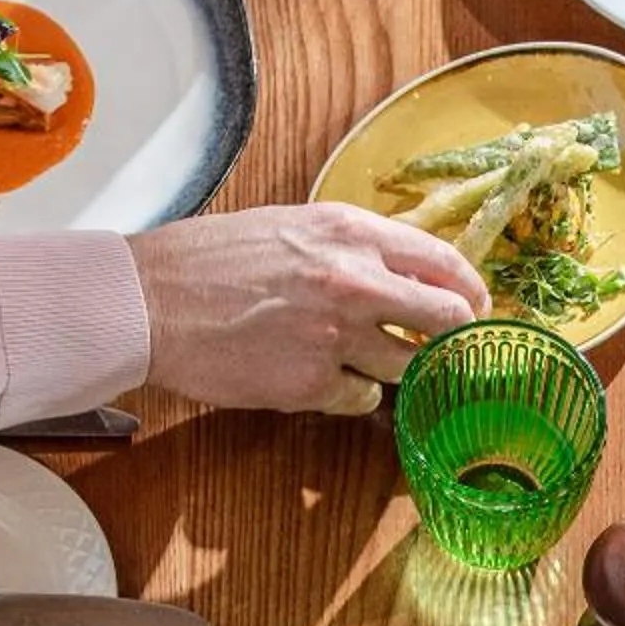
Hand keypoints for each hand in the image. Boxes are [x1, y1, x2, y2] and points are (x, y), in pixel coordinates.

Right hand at [133, 202, 489, 414]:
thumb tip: (405, 273)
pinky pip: (361, 399)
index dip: (471, 291)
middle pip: (448, 320)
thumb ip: (352, 246)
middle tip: (451, 352)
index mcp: (350, 231)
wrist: (148, 300)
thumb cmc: (208, 261)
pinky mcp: (310, 384)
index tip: (476, 309)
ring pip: (407, 367)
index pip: (444, 261)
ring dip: (394, 371)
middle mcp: (353, 280)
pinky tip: (318, 378)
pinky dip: (349, 394)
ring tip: (360, 361)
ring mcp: (335, 335)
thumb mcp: (291, 226)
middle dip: (456, 340)